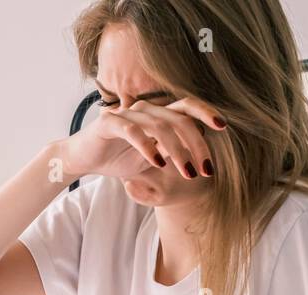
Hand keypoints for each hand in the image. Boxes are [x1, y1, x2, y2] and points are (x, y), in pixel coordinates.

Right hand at [59, 96, 225, 180]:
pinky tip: (158, 163)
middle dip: (197, 145)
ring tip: (188, 173)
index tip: (223, 127)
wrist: (83, 159)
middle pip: (179, 119)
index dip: (206, 112)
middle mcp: (145, 110)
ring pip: (160, 126)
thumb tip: (196, 152)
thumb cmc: (118, 158)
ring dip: (178, 151)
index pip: (186, 107)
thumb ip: (172, 151)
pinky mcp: (109, 123)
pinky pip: (133, 132)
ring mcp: (127, 114)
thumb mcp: (151, 158)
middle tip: (207, 170)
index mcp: (156, 115)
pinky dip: (147, 147)